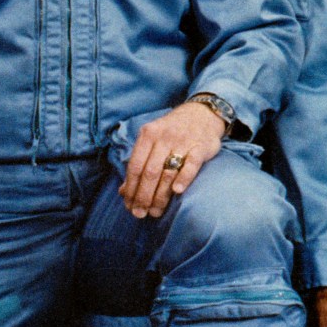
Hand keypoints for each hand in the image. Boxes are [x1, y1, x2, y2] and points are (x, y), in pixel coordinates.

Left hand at [120, 100, 227, 218]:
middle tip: (140, 214)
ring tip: (156, 211)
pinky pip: (191, 164)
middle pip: (150, 172)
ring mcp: (183, 141)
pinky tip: (177, 192)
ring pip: (168, 172)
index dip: (131, 189)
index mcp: (148, 134)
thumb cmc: (173, 131)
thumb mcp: (153, 140)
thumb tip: (123, 191)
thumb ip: (139, 163)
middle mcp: (164, 137)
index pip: (135, 166)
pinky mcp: (201, 146)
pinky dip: (184, 178)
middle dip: (143, 196)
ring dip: (161, 195)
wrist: (203, 112)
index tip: (129, 206)